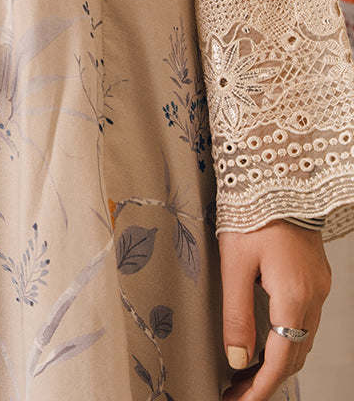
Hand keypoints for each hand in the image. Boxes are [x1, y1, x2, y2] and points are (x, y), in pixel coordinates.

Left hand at [220, 220, 331, 399]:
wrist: (277, 174)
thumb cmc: (252, 211)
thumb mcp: (234, 262)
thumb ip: (236, 314)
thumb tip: (237, 360)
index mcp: (295, 295)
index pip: (282, 359)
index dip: (261, 388)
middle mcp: (314, 295)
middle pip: (295, 353)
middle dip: (267, 379)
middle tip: (236, 393)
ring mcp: (319, 285)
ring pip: (302, 337)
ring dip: (277, 360)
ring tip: (244, 373)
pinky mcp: (315, 274)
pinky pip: (305, 318)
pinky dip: (287, 337)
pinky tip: (265, 340)